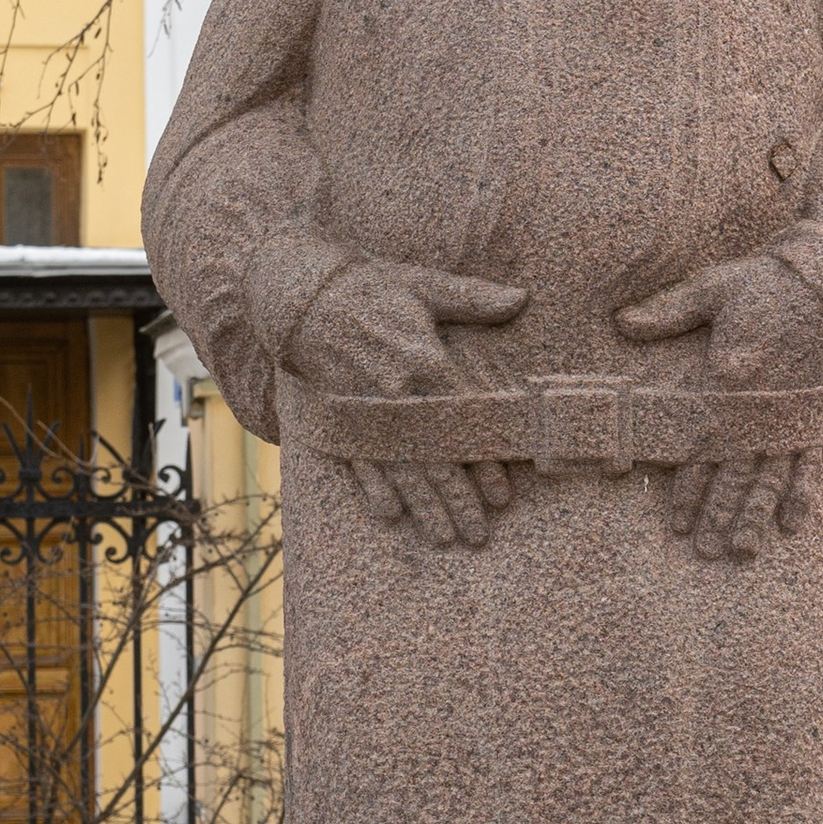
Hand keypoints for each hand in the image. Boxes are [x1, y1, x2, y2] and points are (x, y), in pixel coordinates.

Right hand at [288, 255, 526, 550]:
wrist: (301, 293)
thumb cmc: (371, 286)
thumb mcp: (423, 286)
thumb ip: (472, 299)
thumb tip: (521, 298)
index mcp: (424, 361)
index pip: (465, 424)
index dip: (485, 462)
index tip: (503, 495)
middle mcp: (396, 392)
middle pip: (436, 458)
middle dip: (458, 500)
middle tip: (480, 534)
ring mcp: (365, 409)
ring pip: (400, 468)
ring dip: (424, 506)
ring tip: (445, 537)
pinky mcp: (339, 415)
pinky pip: (359, 459)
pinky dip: (373, 488)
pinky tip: (391, 515)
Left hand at [615, 253, 822, 559]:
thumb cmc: (768, 282)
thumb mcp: (715, 288)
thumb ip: (668, 312)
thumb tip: (621, 324)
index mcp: (731, 377)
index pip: (703, 444)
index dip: (690, 486)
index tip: (677, 521)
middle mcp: (763, 405)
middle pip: (736, 471)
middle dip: (719, 514)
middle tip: (705, 551)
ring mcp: (795, 414)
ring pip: (772, 475)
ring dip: (755, 515)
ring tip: (740, 551)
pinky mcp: (821, 414)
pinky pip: (811, 462)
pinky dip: (802, 494)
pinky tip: (791, 526)